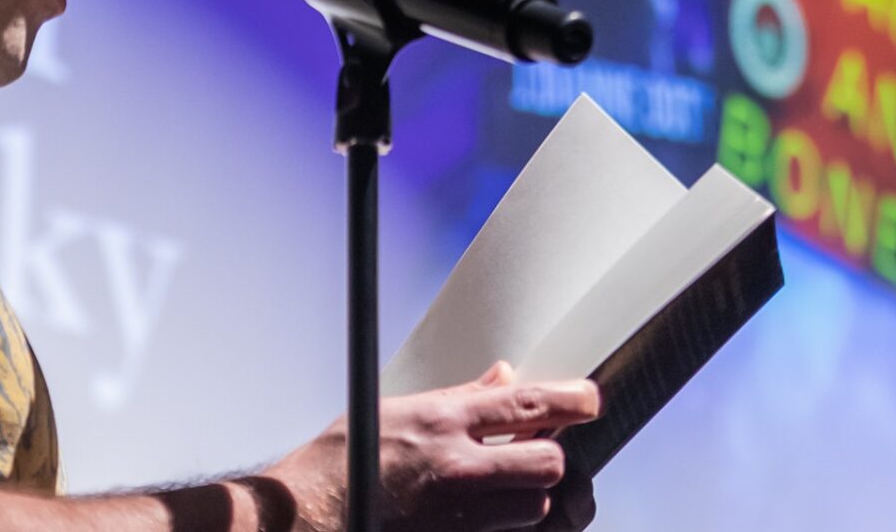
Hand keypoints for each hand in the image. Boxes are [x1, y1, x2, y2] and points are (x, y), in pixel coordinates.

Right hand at [267, 361, 600, 530]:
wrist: (306, 516)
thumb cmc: (338, 463)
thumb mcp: (395, 409)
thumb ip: (457, 396)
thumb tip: (502, 379)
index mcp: (439, 421)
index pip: (526, 405)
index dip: (571, 400)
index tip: (589, 399)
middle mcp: (455, 467)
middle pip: (547, 462)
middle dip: (549, 456)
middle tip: (535, 449)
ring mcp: (457, 513)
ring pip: (533, 506)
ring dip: (528, 494)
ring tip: (501, 483)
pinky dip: (507, 522)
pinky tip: (486, 508)